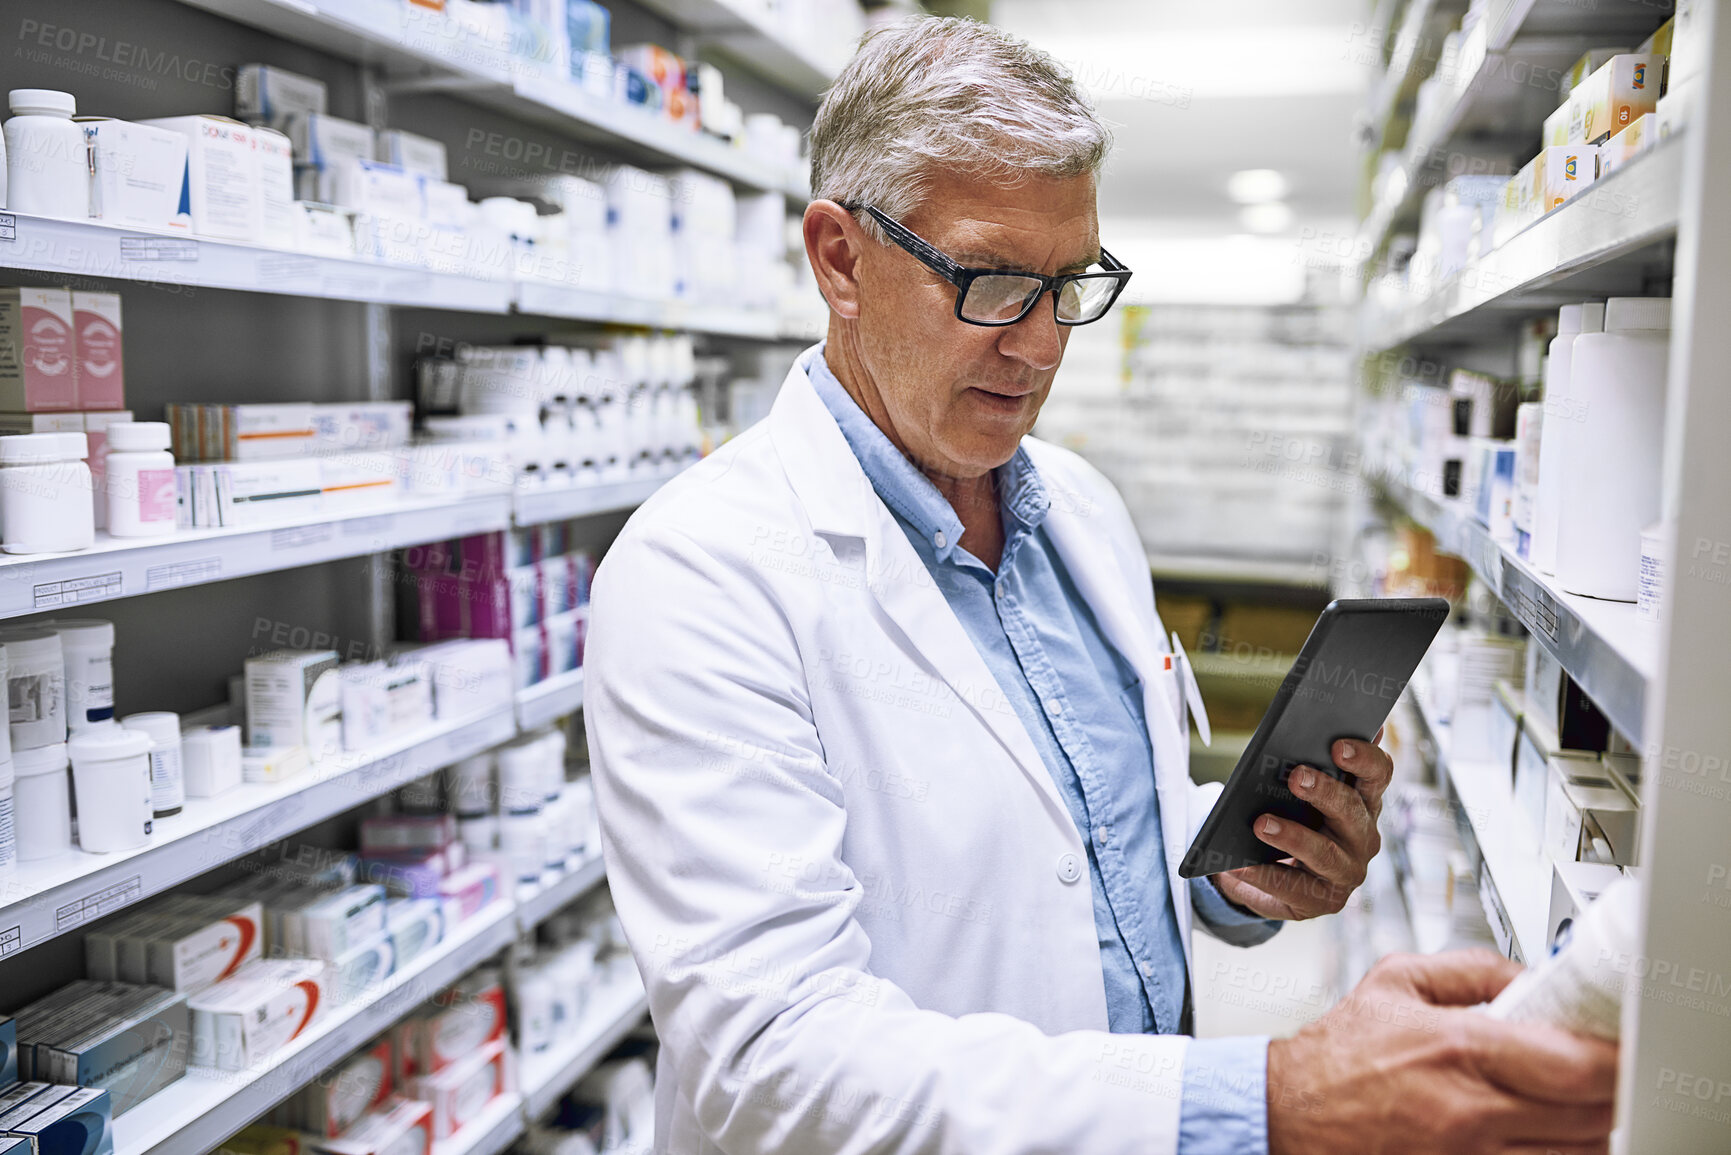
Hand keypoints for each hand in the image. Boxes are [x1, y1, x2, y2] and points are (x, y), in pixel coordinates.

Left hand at [1211, 733, 1391, 918]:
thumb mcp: (1299, 794)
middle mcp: (1363, 836)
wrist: (1275, 876)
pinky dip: (1263, 875)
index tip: (1338, 745)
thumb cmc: (1293, 821)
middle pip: (1351, 811)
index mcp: (1364, 801)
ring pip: (1325, 853)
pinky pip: (1293, 888)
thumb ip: (1311, 762)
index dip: (1364, 758)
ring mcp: (1347, 871)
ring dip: (1293, 837)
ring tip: (1260, 824)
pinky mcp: (1324, 900)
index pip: (1378, 774)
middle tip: (1297, 776)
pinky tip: (1238, 864)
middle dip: (1325, 792)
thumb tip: (1310, 726)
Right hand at [1267, 950, 1617, 1153]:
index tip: (1622, 1042)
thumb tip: (1532, 976)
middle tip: (1607, 1067)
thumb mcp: (1396, 981)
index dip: (1615, 1057)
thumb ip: (1471, 968)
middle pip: (1590, 1114)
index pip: (1575, 1064)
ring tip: (1574, 1098)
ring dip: (1589, 1125)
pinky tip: (1544, 1129)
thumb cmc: (1340, 1054)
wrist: (1291, 1114)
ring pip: (1575, 1151)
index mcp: (1458, 1048)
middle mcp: (1471, 1110)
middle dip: (1609, 1089)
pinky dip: (1555, 1150)